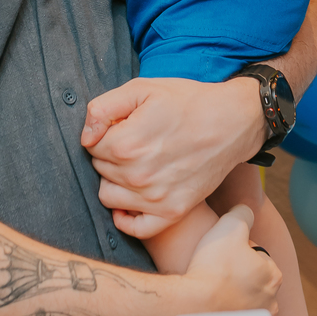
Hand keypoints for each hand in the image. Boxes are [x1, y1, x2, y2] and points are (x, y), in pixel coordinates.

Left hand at [81, 76, 266, 225]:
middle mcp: (138, 176)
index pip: (91, 147)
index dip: (105, 134)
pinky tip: (133, 199)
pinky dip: (127, 216)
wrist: (232, 122)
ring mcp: (155, 198)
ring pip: (109, 197)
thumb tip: (85, 137)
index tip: (125, 126)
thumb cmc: (187, 101)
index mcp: (126, 144)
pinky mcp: (172, 212)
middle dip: (111, 155)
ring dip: (116, 181)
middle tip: (137, 141)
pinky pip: (134, 227)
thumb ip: (103, 108)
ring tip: (138, 164)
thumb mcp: (143, 88)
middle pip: (100, 170)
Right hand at [179, 205, 280, 315]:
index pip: (256, 255)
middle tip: (214, 269)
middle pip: (251, 279)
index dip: (237, 250)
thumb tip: (245, 211)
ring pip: (243, 300)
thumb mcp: (230, 226)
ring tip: (210, 289)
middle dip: (237, 273)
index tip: (222, 253)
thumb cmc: (214, 266)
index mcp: (273, 275)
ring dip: (231, 294)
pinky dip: (224, 313)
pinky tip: (210, 307)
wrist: (194, 306)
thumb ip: (242, 213)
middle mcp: (271, 301)